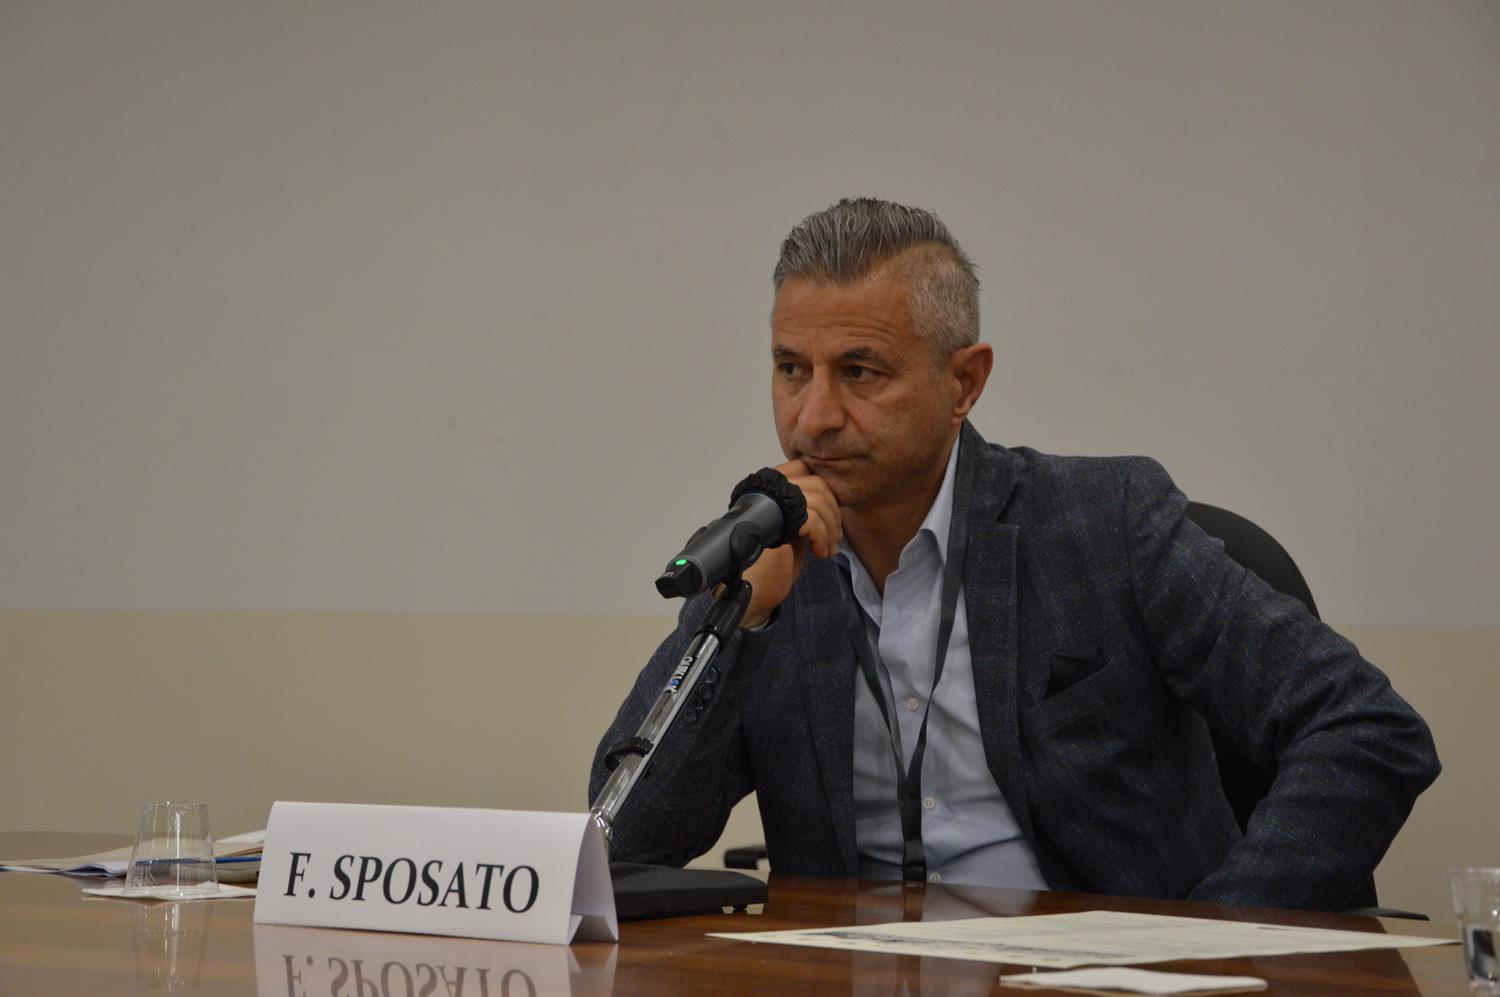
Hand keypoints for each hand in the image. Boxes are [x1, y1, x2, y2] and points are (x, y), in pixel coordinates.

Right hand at [738, 460, 841, 628]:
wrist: (756, 591)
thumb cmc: (774, 562)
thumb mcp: (793, 527)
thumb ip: (804, 506)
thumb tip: (833, 495)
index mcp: (768, 489)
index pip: (802, 466)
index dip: (823, 488)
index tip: (829, 514)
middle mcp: (766, 493)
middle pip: (816, 483)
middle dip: (834, 512)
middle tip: (835, 536)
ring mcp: (769, 508)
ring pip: (818, 502)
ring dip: (831, 529)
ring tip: (828, 548)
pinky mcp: (777, 526)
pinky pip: (813, 520)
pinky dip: (823, 538)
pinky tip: (820, 553)